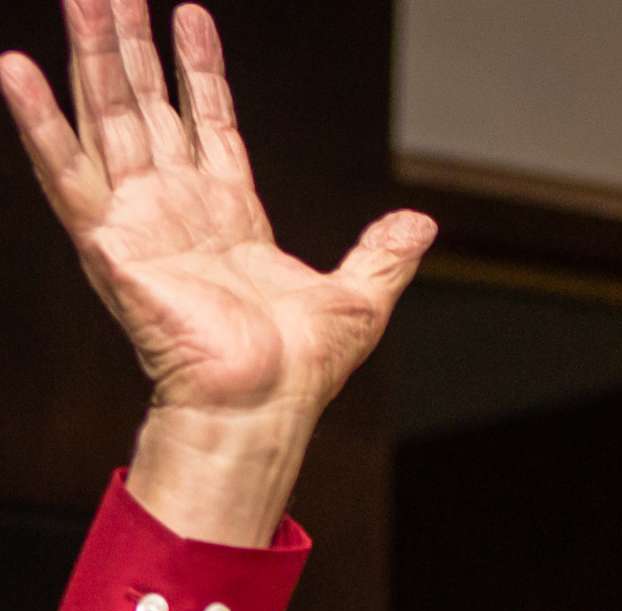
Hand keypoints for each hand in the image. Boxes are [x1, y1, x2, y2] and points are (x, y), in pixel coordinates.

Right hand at [0, 0, 434, 535]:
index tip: (189, 14)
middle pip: (148, 106)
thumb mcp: (359, 298)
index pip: (207, 122)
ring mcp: (140, 221)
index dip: (198, 68)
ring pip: (107, 118)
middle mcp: (178, 211)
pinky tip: (15, 68)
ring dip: (90, 56)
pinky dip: (40, 123)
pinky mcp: (110, 242)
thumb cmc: (300, 371)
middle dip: (131, 45)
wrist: (264, 403)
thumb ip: (383, 253)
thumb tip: (422, 225)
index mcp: (229, 217)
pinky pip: (66, 172)